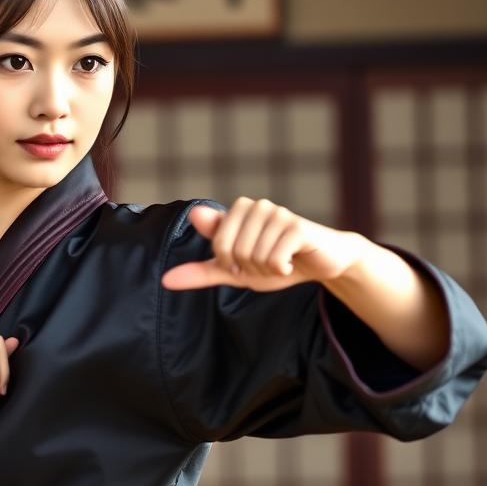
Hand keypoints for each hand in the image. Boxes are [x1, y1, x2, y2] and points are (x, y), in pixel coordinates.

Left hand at [161, 197, 368, 292]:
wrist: (321, 263)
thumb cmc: (275, 262)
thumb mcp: (235, 272)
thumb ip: (202, 273)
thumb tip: (165, 279)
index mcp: (237, 211)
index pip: (218, 245)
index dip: (231, 263)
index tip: (246, 262)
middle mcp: (256, 205)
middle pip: (236, 251)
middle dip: (250, 267)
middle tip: (268, 262)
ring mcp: (278, 213)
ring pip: (255, 255)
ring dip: (267, 268)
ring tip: (282, 260)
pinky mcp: (297, 226)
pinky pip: (274, 257)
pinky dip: (281, 268)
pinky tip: (293, 261)